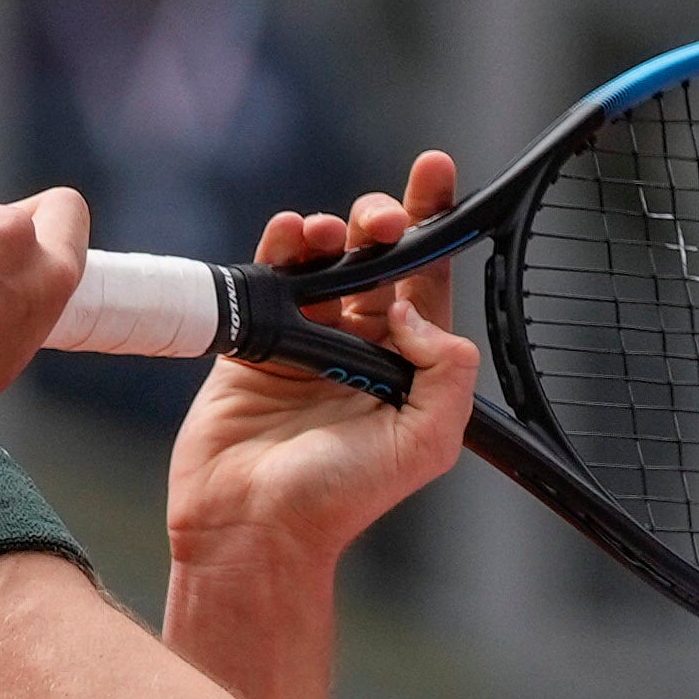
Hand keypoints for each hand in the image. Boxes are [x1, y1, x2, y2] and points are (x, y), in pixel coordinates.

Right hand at [168, 159, 481, 572]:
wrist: (252, 525)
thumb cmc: (339, 499)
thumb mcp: (425, 443)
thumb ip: (446, 373)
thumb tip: (412, 310)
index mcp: (407, 369)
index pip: (427, 283)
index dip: (434, 226)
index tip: (434, 174)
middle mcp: (359, 347)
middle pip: (377, 260)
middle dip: (382, 223)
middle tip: (380, 220)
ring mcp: (305, 340)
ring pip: (324, 261)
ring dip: (331, 233)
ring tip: (329, 234)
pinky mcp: (256, 340)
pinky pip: (271, 276)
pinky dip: (281, 245)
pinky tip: (291, 234)